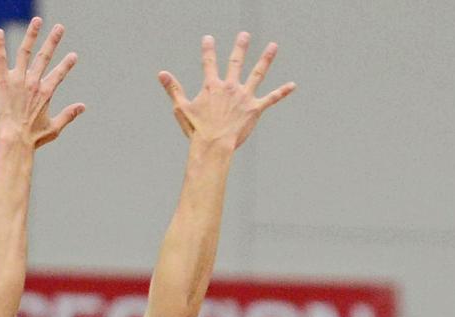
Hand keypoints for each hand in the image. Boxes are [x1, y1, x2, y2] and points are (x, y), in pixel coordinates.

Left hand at [0, 17, 84, 147]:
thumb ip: (68, 115)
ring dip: (32, 35)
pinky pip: (1, 59)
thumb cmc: (32, 138)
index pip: (59, 74)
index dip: (67, 64)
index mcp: (46, 93)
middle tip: (60, 27)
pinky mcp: (2, 82)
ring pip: (25, 52)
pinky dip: (0, 45)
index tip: (74, 55)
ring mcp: (18, 80)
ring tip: (37, 21)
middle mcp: (34, 83)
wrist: (13, 140)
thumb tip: (83, 107)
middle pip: (45, 56)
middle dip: (53, 41)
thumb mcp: (54, 128)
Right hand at [158, 33, 295, 149]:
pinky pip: (271, 98)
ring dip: (266, 59)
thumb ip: (173, 89)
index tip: (209, 38)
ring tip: (273, 46)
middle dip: (240, 47)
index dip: (208, 49)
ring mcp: (244, 96)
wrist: (214, 145)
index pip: (209, 62)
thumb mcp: (181, 108)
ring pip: (257, 73)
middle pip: (236, 62)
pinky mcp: (255, 109)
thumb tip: (161, 73)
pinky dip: (282, 92)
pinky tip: (293, 85)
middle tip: (244, 34)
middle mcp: (230, 87)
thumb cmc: (197, 129)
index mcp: (212, 86)